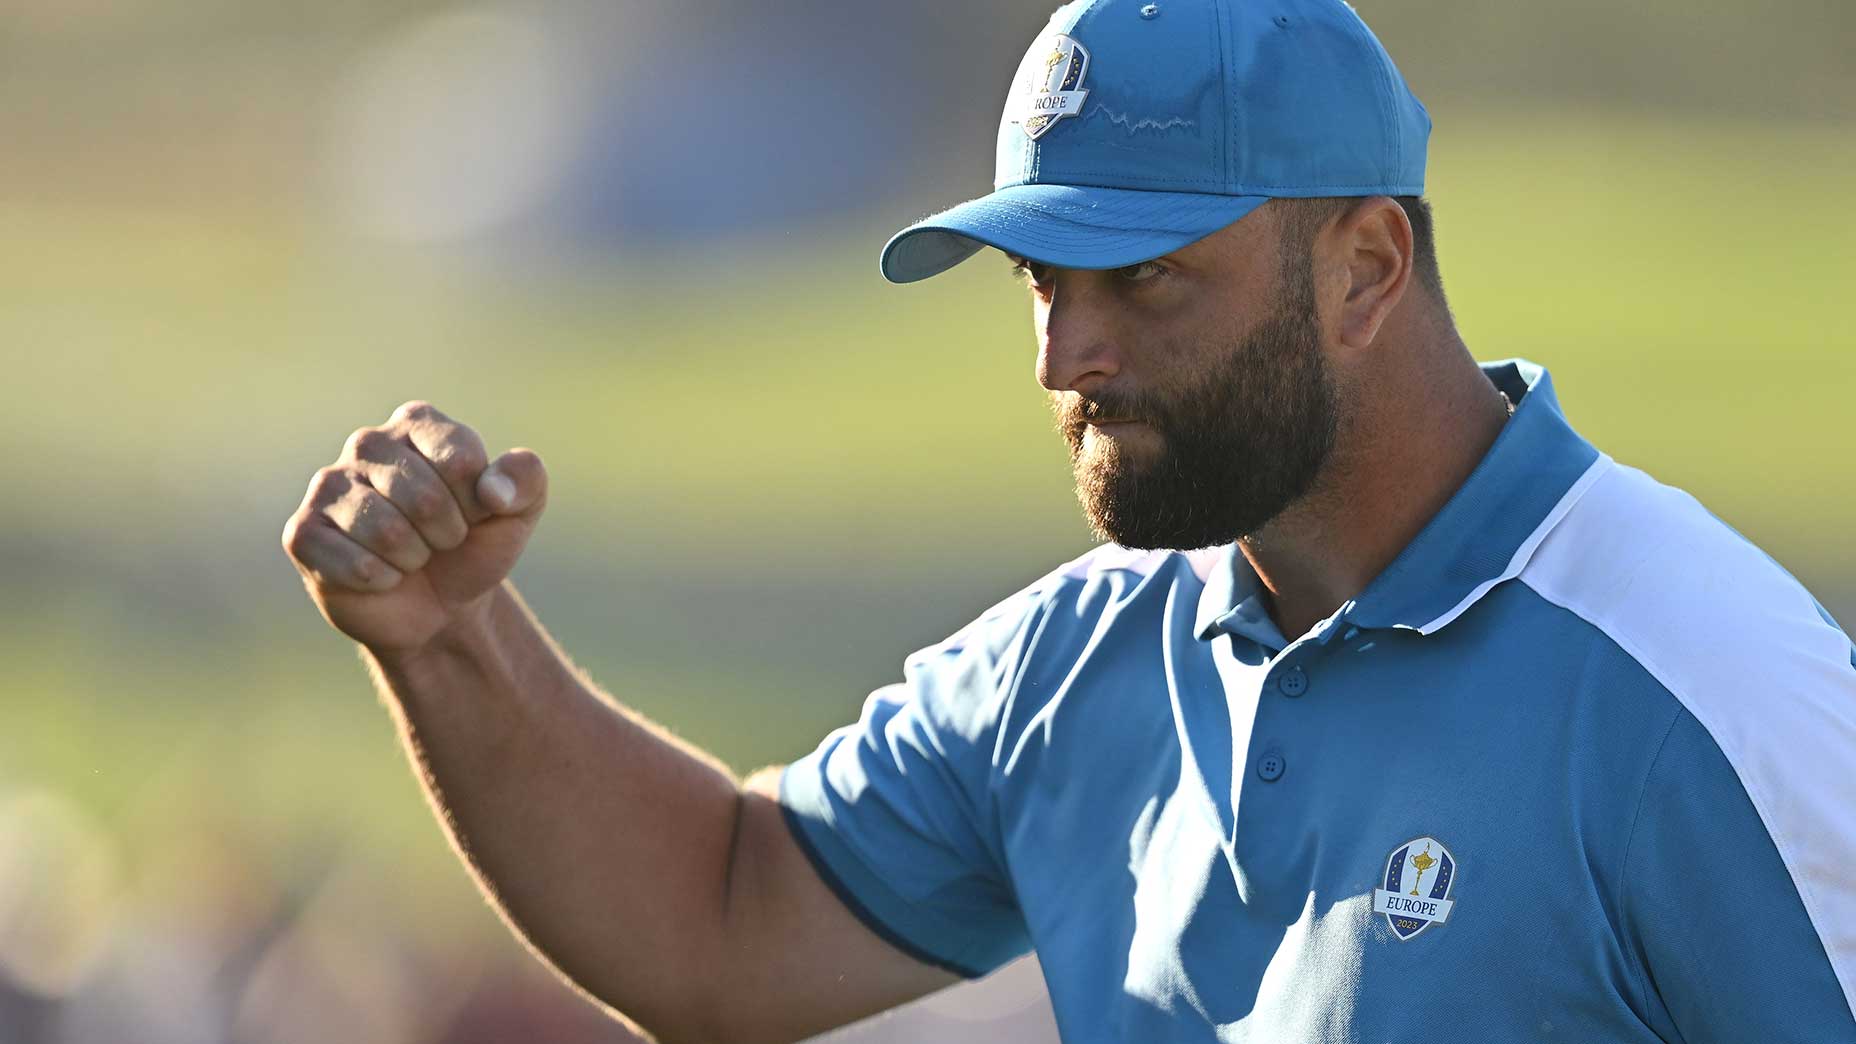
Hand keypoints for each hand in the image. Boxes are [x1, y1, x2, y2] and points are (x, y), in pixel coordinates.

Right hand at [281, 401, 546, 658]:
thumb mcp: (518, 512)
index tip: (475, 512)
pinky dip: (382, 581)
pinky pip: (355, 563)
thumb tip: (492, 489)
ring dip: (414, 558)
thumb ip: (525, 480)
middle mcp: (367, 444)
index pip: (460, 459)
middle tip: (441, 541)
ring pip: (387, 531)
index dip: (478, 502)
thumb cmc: (474, 544)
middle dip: (447, 534)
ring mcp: (328, 486)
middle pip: (424, 496)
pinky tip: (380, 575)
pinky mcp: (303, 533)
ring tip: (412, 556)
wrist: (439, 604)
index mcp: (417, 423)